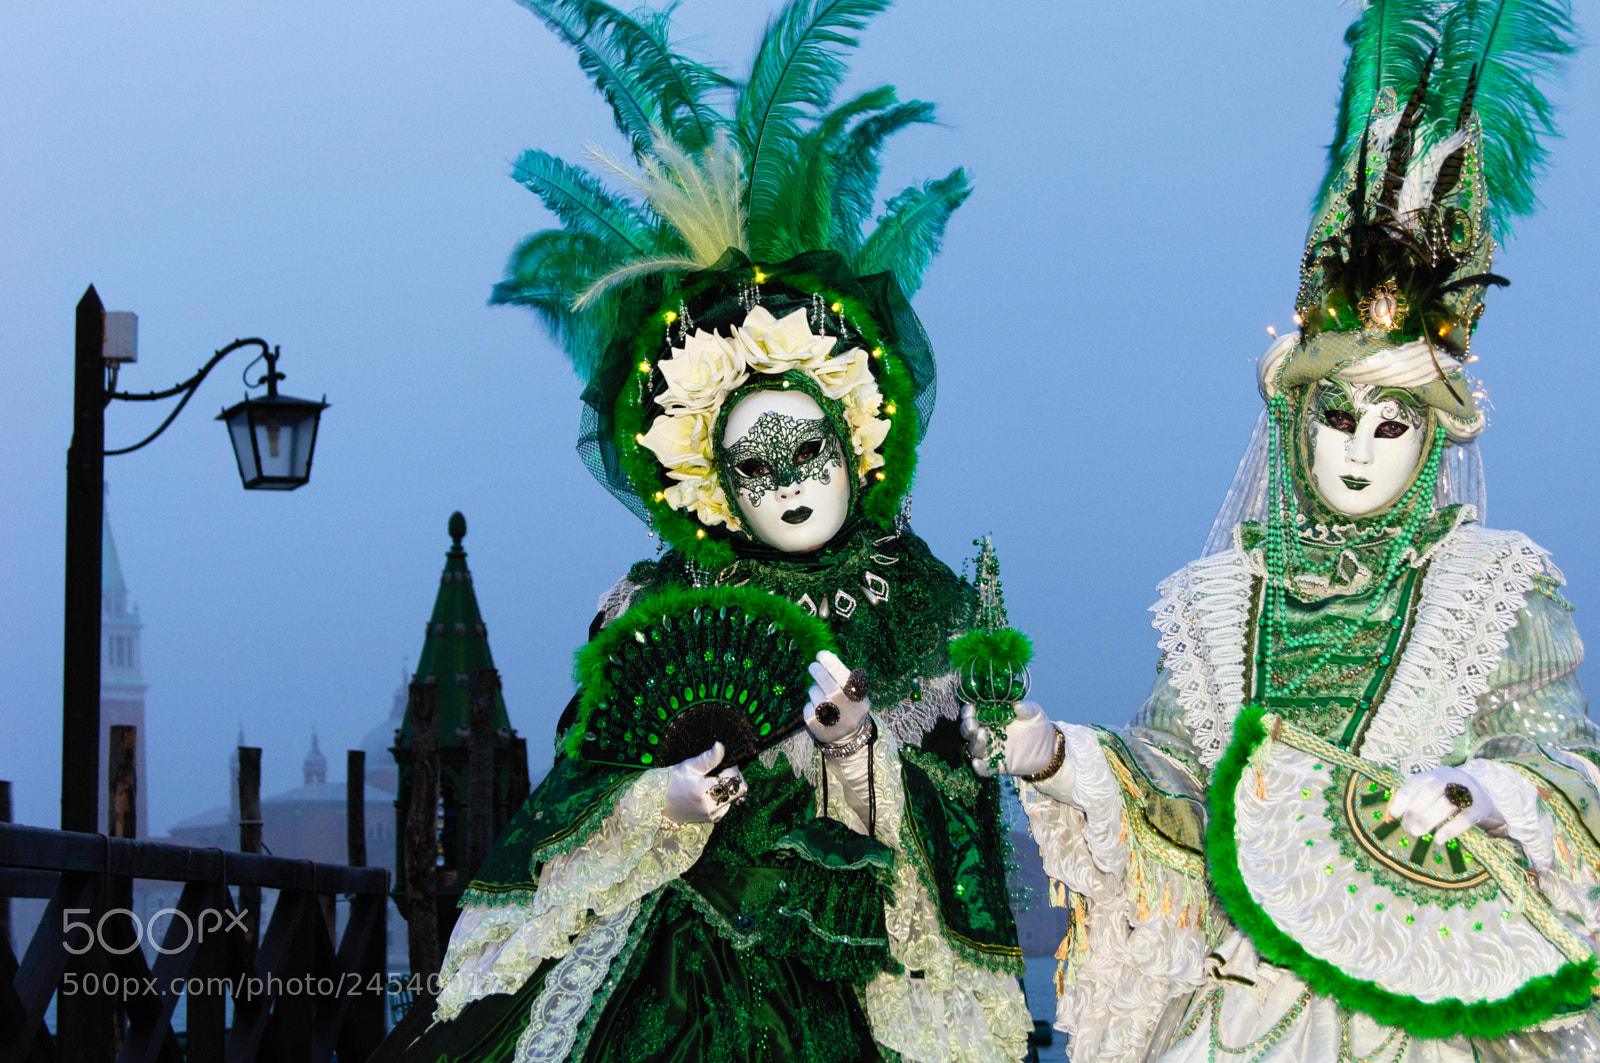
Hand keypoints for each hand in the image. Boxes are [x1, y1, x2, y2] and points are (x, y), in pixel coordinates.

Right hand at [664, 743, 746, 824]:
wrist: (660, 804)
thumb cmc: (672, 782)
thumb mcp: (688, 767)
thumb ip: (708, 758)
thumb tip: (721, 746)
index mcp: (707, 793)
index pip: (735, 779)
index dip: (732, 768)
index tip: (720, 763)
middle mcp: (713, 807)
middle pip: (740, 789)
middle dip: (732, 777)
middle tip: (716, 772)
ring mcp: (715, 815)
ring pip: (735, 796)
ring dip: (727, 786)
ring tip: (709, 782)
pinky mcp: (714, 818)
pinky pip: (728, 803)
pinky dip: (723, 795)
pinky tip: (709, 791)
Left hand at [805, 651, 869, 744]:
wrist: (848, 736)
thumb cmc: (850, 706)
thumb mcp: (854, 692)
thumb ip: (843, 675)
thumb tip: (828, 655)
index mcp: (857, 696)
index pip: (843, 675)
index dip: (831, 663)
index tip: (821, 654)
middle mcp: (845, 707)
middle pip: (825, 682)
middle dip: (817, 671)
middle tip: (813, 666)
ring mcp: (830, 718)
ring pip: (814, 692)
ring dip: (815, 690)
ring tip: (822, 697)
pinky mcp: (816, 725)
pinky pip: (807, 706)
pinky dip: (810, 705)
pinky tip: (819, 711)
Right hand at [960, 701, 1060, 778]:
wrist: (1049, 747)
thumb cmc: (1037, 724)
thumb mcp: (1033, 713)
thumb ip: (1024, 709)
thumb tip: (1017, 706)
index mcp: (990, 717)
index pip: (973, 712)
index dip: (969, 710)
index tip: (971, 707)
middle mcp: (986, 733)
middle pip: (968, 731)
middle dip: (967, 726)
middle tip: (973, 723)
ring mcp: (991, 750)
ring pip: (974, 748)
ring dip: (974, 743)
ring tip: (982, 735)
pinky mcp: (997, 766)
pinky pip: (983, 769)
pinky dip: (978, 767)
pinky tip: (977, 763)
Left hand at [1387, 766, 1502, 843]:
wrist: (1489, 794)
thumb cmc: (1451, 795)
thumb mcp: (1435, 791)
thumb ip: (1417, 798)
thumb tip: (1393, 815)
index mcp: (1436, 774)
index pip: (1416, 782)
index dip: (1403, 797)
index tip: (1394, 814)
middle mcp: (1451, 779)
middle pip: (1429, 791)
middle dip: (1414, 810)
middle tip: (1406, 827)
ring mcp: (1467, 792)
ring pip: (1445, 804)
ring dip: (1428, 820)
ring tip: (1416, 833)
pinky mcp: (1480, 808)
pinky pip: (1465, 819)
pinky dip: (1450, 829)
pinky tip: (1438, 840)